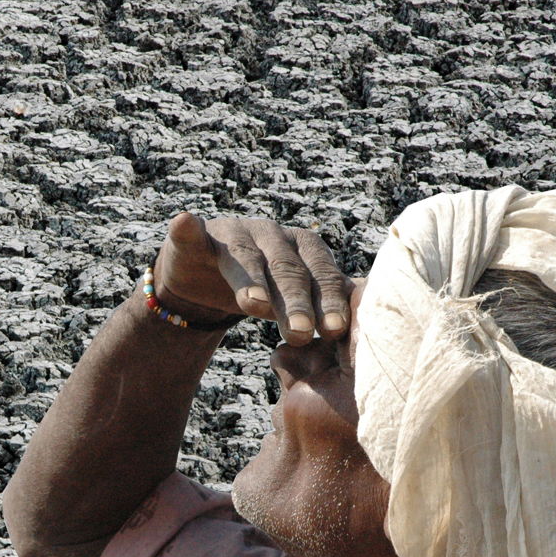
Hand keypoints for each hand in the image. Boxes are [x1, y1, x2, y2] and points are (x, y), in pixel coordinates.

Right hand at [151, 211, 352, 344]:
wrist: (204, 279)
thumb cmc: (263, 290)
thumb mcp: (295, 301)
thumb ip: (327, 308)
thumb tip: (373, 330)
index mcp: (304, 249)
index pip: (321, 275)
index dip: (329, 301)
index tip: (335, 330)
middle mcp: (272, 236)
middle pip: (287, 270)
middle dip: (296, 303)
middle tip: (302, 334)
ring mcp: (232, 234)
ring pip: (245, 258)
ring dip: (250, 279)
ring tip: (254, 304)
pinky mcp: (194, 237)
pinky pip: (190, 233)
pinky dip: (186, 228)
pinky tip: (182, 222)